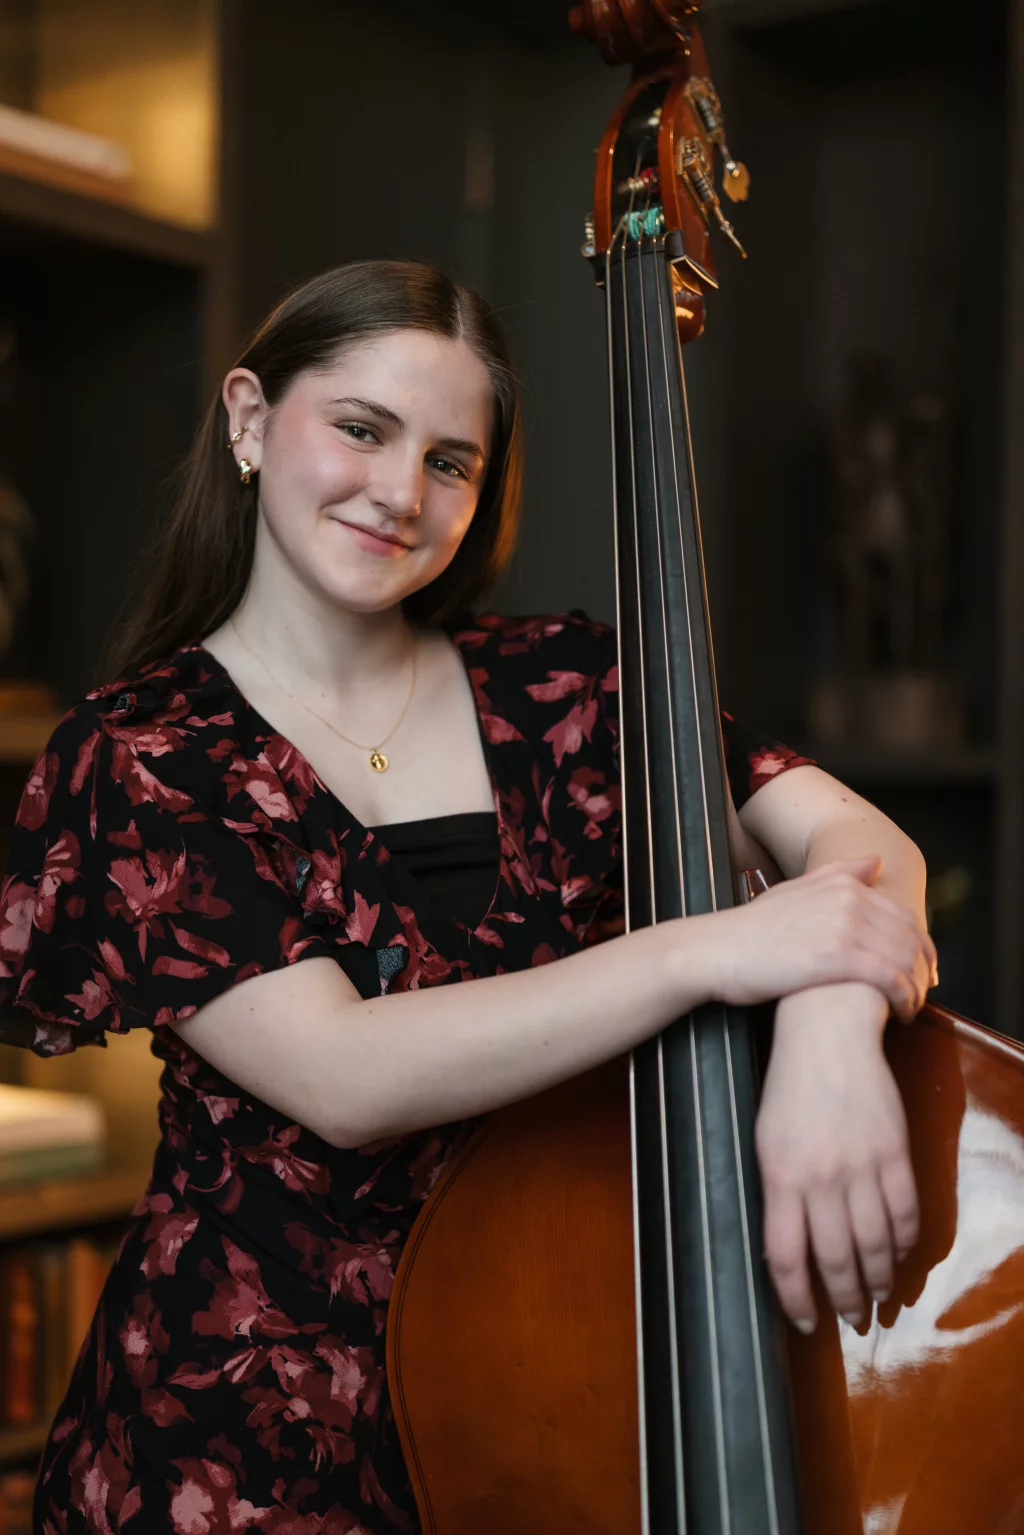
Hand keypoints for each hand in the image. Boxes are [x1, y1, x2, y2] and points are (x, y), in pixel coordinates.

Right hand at [698, 856, 935, 1019]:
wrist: (717, 952)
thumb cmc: (751, 929)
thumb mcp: (795, 890)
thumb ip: (839, 874)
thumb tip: (876, 861)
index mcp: (842, 884)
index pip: (903, 915)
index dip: (921, 945)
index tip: (922, 969)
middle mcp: (848, 900)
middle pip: (910, 937)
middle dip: (923, 969)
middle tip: (923, 993)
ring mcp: (844, 927)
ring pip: (904, 958)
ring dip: (917, 988)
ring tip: (911, 1008)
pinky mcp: (837, 957)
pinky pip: (889, 978)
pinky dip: (904, 997)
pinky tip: (900, 1013)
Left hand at [755, 984, 917, 1331]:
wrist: (827, 1034)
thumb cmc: (788, 1088)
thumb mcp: (766, 1141)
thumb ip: (778, 1193)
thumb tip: (791, 1249)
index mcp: (780, 1176)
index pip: (786, 1258)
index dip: (796, 1300)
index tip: (805, 1322)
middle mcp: (821, 1178)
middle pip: (835, 1261)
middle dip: (844, 1299)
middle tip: (850, 1318)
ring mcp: (862, 1167)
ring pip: (875, 1245)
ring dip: (878, 1280)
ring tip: (877, 1297)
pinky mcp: (894, 1153)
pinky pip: (905, 1214)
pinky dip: (905, 1243)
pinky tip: (899, 1254)